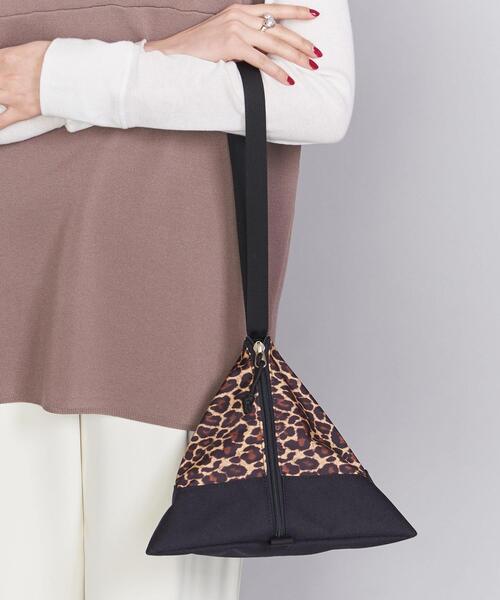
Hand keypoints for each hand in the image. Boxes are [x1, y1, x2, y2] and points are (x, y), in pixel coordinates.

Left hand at [0, 41, 49, 129]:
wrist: (70, 73)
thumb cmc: (55, 59)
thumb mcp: (28, 48)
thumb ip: (11, 56)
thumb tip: (7, 60)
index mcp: (5, 59)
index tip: (3, 74)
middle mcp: (4, 77)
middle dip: (0, 84)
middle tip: (5, 87)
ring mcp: (11, 95)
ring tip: (4, 99)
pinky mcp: (22, 111)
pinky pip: (2, 121)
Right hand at [145, 3, 322, 85]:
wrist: (176, 52)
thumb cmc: (200, 48)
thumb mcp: (225, 33)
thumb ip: (245, 33)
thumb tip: (266, 45)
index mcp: (241, 10)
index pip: (275, 8)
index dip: (297, 10)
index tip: (315, 14)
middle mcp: (241, 15)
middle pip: (280, 28)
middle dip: (302, 41)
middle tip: (318, 53)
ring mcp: (237, 29)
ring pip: (275, 43)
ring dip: (295, 56)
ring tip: (310, 65)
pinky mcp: (232, 45)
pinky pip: (261, 60)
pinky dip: (276, 70)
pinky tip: (288, 79)